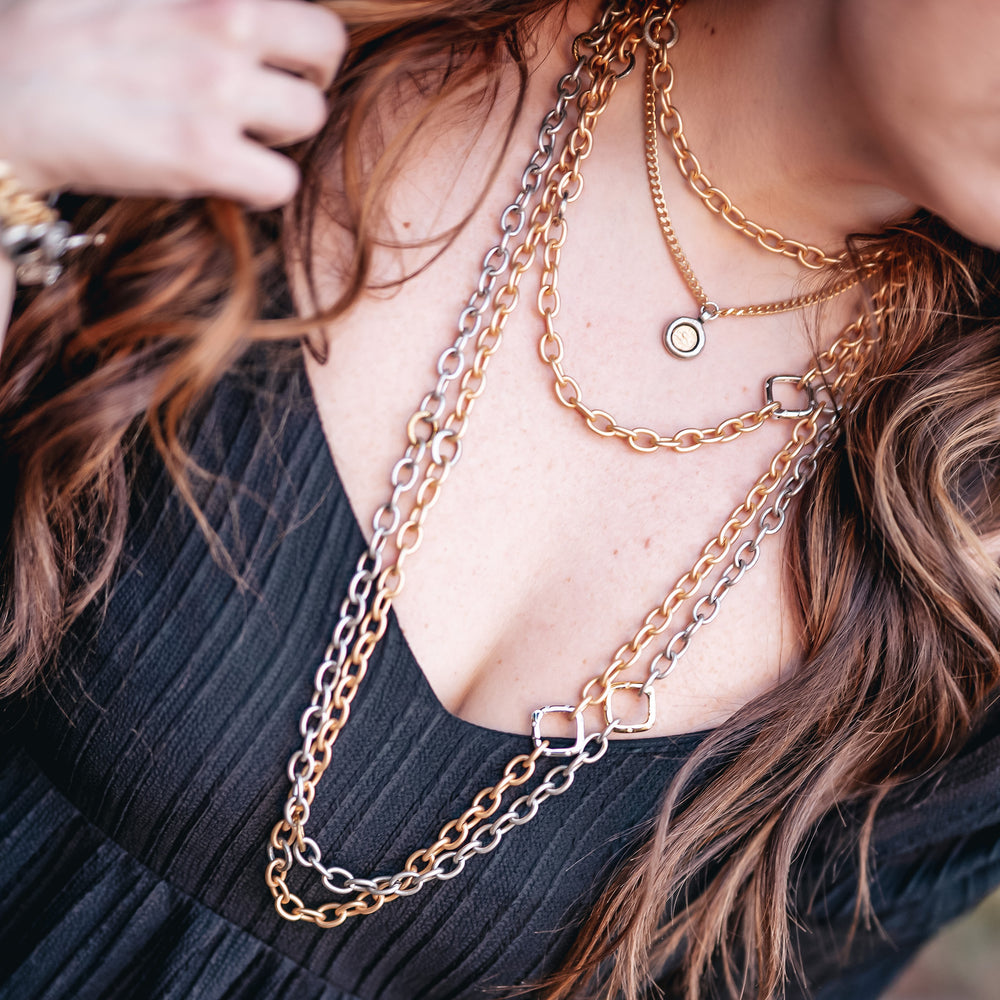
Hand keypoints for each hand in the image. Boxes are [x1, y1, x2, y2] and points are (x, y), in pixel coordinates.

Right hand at [0, 0, 345, 208]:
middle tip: (275, 95)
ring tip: (241, 136)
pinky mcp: (202, 156)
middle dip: (307, 75)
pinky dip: (261, 186)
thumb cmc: (50, 30)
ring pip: (310, 117)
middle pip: (325, 49)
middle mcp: (221, 22)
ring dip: (282, 132)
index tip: (273, 53)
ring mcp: (216, 91)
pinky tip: (228, 177)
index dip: (295, 35)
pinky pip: (281, 181)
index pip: (303, 5)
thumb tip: (231, 8)